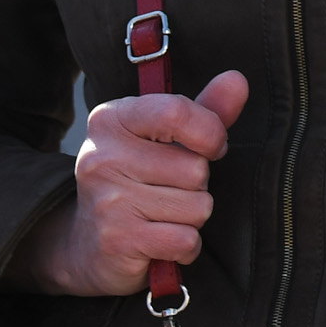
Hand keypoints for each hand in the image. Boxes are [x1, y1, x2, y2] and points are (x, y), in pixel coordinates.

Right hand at [13, 72, 248, 297]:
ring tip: (161, 215)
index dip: (210, 133)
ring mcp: (108, 201)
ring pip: (198, 206)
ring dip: (191, 217)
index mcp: (112, 119)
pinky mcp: (119, 242)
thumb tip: (237, 79)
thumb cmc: (137, 181)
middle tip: (167, 191)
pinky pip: (187, 240)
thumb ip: (204, 110)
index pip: (177, 112)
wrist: (87, 247)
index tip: (209, 147)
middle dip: (197, 185)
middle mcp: (102, 157)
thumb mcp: (165, 139)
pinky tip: (162, 241)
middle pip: (196, 168)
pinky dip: (186, 246)